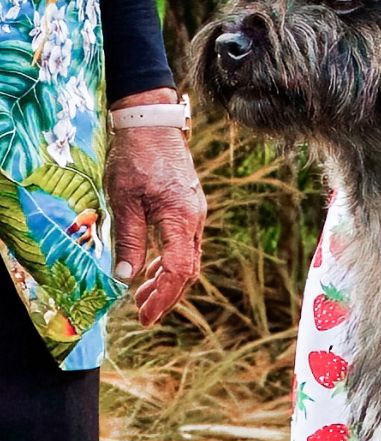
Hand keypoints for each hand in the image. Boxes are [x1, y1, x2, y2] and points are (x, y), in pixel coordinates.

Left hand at [104, 89, 206, 326]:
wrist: (153, 124)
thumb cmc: (137, 159)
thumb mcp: (124, 201)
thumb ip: (128, 240)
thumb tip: (125, 277)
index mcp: (182, 220)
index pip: (179, 270)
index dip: (164, 297)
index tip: (146, 316)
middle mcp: (195, 220)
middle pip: (188, 270)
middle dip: (166, 295)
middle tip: (143, 314)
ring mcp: (195, 214)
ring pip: (187, 259)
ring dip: (166, 280)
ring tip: (140, 296)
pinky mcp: (189, 209)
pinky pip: (184, 245)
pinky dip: (168, 262)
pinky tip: (148, 268)